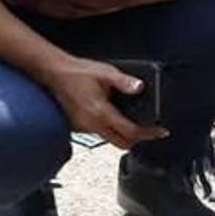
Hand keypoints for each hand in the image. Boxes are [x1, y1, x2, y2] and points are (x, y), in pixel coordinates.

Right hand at [39, 56, 168, 148]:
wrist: (53, 73)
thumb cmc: (78, 72)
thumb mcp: (106, 73)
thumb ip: (125, 82)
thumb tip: (140, 87)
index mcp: (101, 113)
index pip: (130, 132)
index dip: (148, 133)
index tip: (161, 131)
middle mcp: (92, 125)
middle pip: (121, 143)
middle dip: (138, 139)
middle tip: (149, 130)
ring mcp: (83, 127)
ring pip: (110, 139)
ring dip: (123, 134)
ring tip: (134, 121)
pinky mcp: (78, 126)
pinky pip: (99, 133)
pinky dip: (110, 129)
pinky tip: (115, 116)